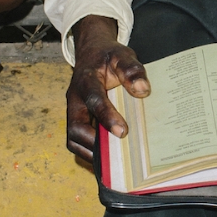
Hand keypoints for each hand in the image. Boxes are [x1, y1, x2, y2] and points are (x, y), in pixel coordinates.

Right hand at [66, 14, 149, 161]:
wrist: (92, 54)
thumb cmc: (108, 57)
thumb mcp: (122, 55)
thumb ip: (132, 69)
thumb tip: (142, 89)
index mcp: (86, 80)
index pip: (93, 100)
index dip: (106, 117)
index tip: (123, 131)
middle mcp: (75, 99)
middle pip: (75, 127)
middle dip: (94, 143)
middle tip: (118, 153)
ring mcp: (74, 112)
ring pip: (73, 139)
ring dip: (91, 152)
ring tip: (115, 162)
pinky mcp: (77, 121)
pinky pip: (78, 142)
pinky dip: (91, 153)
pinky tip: (111, 158)